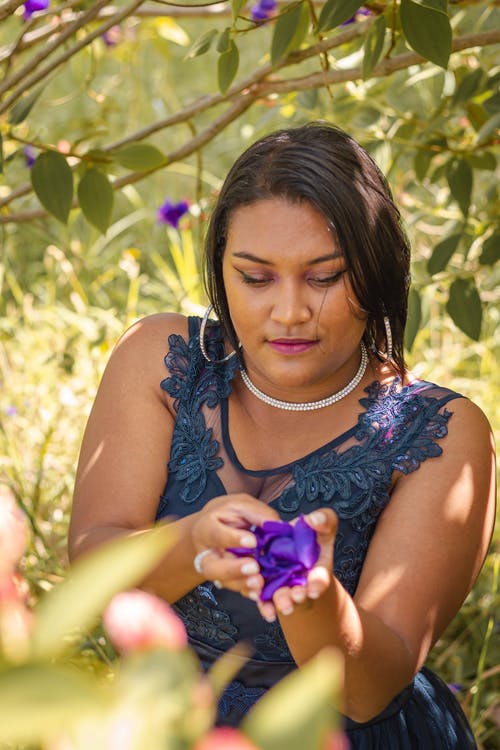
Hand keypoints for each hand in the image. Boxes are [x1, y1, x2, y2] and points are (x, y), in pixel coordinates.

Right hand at [190, 493, 278, 597]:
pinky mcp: (230, 580)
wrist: (215, 528)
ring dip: (243, 584)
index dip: (233, 539)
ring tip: (260, 583)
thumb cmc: (228, 515)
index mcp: (207, 529)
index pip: (216, 535)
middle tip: (253, 568)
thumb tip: (274, 524)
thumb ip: (255, 512)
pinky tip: (261, 596)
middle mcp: (208, 554)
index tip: (252, 541)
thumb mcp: (240, 505)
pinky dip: (250, 594)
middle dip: (233, 570)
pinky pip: (238, 590)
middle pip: (212, 567)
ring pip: (224, 582)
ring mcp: (217, 570)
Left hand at [257, 508, 337, 622]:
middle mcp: (303, 583)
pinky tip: (266, 611)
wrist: (293, 549)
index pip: (321, 578)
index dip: (318, 583)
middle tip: (297, 595)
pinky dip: (266, 606)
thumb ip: (325, 520)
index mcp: (319, 570)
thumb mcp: (323, 527)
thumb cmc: (312, 537)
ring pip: (284, 599)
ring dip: (284, 602)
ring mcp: (286, 588)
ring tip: (283, 604)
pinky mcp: (269, 589)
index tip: (314, 587)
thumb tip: (313, 520)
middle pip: (302, 593)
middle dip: (299, 596)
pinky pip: (266, 600)